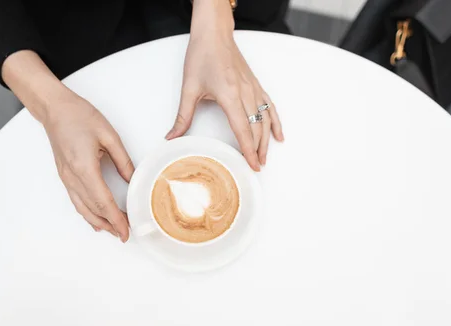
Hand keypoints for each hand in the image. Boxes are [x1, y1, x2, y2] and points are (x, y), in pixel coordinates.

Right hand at [2, 51, 133, 240]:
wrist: (54, 108)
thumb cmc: (79, 116)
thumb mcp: (109, 136)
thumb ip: (123, 161)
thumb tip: (132, 180)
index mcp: (85, 168)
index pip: (104, 202)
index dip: (116, 219)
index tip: (126, 230)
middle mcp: (73, 177)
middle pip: (93, 209)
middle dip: (110, 224)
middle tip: (124, 234)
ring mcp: (66, 178)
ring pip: (82, 208)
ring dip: (98, 221)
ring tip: (113, 230)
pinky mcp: (64, 175)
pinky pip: (76, 200)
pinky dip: (87, 212)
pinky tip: (95, 218)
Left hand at [165, 0, 283, 169]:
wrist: (214, 34)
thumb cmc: (202, 55)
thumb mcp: (189, 88)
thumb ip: (183, 116)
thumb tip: (172, 137)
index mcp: (230, 95)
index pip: (243, 130)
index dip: (248, 150)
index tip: (252, 165)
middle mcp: (245, 93)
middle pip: (257, 128)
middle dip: (258, 150)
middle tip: (258, 167)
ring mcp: (253, 89)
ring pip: (265, 120)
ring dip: (267, 140)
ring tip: (265, 156)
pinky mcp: (256, 85)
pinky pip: (270, 107)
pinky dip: (275, 122)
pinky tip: (278, 134)